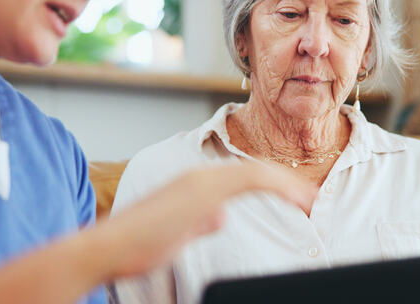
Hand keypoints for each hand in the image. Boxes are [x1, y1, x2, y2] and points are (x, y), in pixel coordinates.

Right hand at [97, 161, 317, 278]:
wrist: (109, 247)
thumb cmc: (139, 244)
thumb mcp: (178, 232)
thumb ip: (201, 220)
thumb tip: (220, 215)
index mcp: (197, 186)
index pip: (244, 179)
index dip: (273, 186)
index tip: (296, 199)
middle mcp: (202, 176)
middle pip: (255, 172)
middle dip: (287, 183)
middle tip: (311, 197)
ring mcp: (203, 181)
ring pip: (257, 172)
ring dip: (288, 184)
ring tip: (311, 199)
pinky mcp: (204, 190)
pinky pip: (251, 180)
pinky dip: (278, 186)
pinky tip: (297, 200)